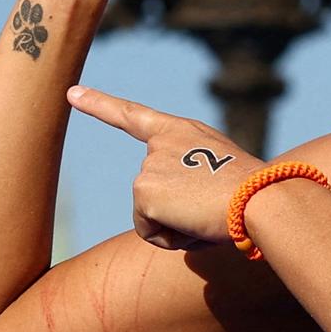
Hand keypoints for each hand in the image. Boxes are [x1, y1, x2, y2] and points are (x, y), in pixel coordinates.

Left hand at [67, 85, 261, 249]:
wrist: (258, 197)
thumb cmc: (251, 191)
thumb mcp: (220, 172)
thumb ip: (192, 179)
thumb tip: (183, 216)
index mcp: (181, 131)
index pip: (132, 115)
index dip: (99, 104)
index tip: (72, 93)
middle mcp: (159, 144)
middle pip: (151, 193)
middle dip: (176, 211)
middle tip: (210, 206)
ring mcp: (149, 166)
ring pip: (152, 215)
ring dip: (178, 225)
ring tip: (207, 213)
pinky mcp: (144, 192)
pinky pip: (150, 233)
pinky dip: (172, 238)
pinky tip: (195, 223)